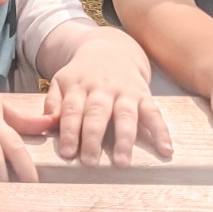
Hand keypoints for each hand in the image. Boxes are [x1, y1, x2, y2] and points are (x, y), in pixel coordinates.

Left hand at [43, 31, 172, 166]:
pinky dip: (161, 131)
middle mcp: (102, 89)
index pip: (72, 110)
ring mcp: (125, 92)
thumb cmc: (82, 74)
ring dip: (124, 139)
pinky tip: (166, 150)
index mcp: (78, 86)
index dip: (69, 131)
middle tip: (90, 161)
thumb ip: (53, 103)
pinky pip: (154, 113)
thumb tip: (46, 125)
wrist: (111, 48)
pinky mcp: (144, 95)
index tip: (67, 153)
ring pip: (125, 115)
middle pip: (97, 113)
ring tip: (122, 162)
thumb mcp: (61, 82)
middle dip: (93, 137)